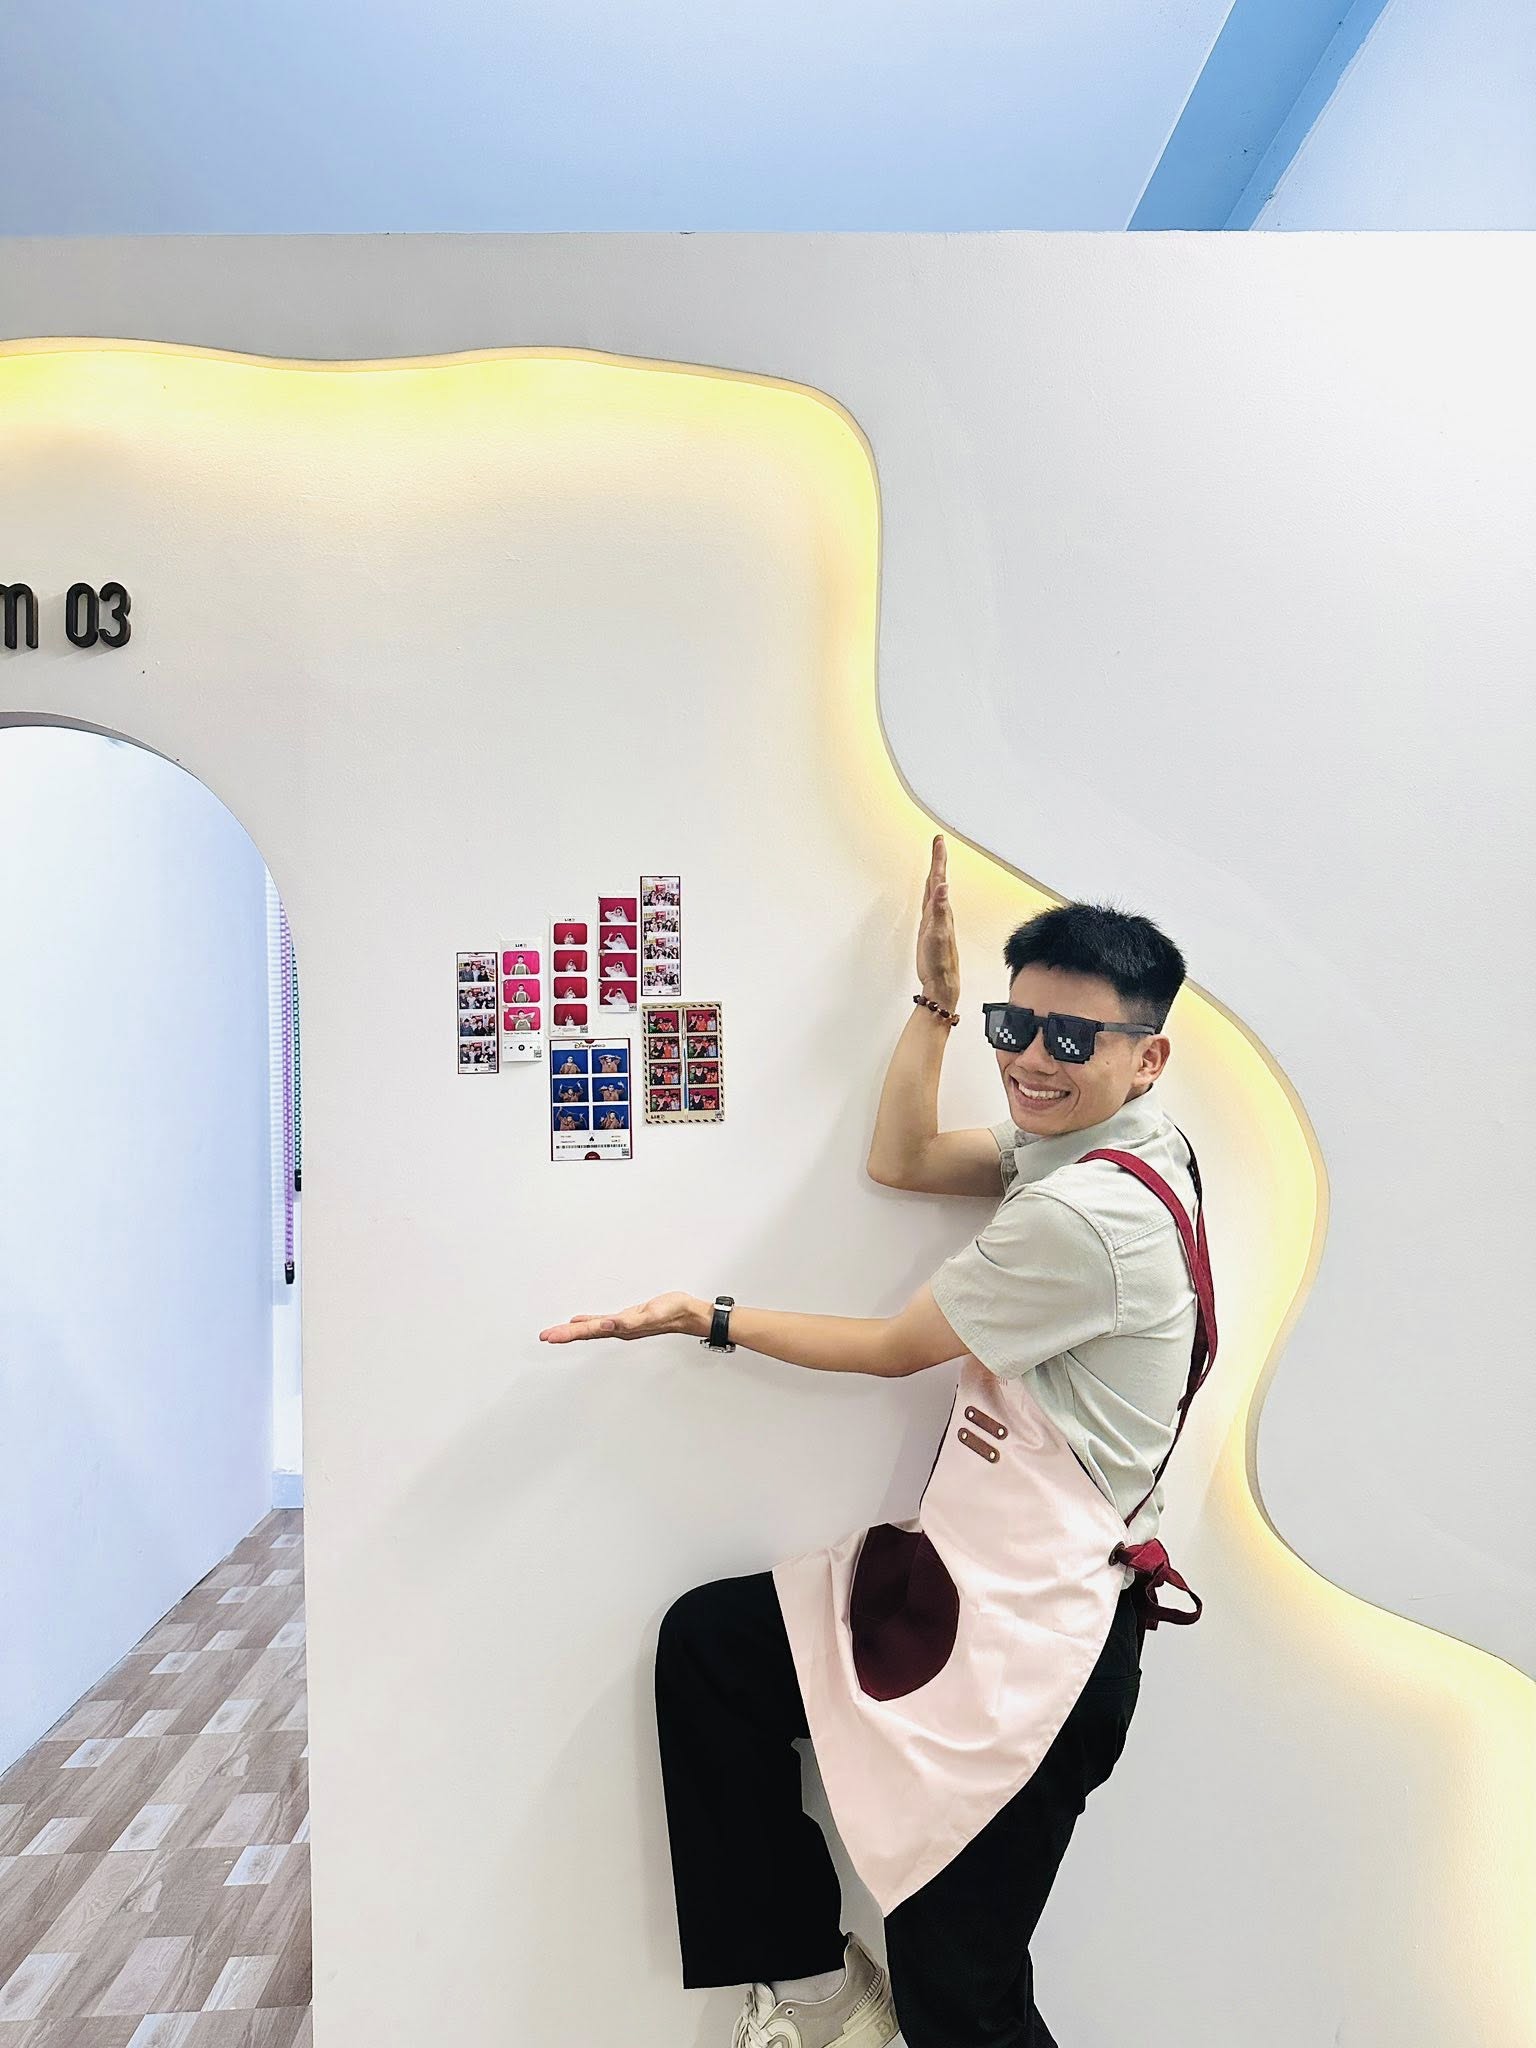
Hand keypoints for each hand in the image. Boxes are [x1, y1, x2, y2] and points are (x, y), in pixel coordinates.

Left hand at [539, 1291, 709, 1344]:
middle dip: (564, 1335)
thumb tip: (606, 1325)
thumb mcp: (650, 1314)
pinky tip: (581, 1321)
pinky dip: (588, 1322)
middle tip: (544, 1336)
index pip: (588, 1332)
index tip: (550, 1337)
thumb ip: (628, 1322)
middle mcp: (618, 1329)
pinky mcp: (627, 1318)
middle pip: (585, 1333)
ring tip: (555, 1333)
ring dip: (572, 1331)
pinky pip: (601, 1322)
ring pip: (591, 1329)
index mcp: (620, 1329)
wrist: (687, 1313)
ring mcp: (621, 1325)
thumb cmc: (672, 1312)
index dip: (568, 1334)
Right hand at [916, 833, 959, 1007]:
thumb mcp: (937, 933)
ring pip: (935, 889)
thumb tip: (943, 886)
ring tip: (935, 859)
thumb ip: (940, 909)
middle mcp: (941, 911)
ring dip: (935, 873)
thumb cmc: (940, 961)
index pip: (940, 878)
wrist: (941, 981)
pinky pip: (930, 903)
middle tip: (938, 842)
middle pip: (938, 879)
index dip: (939, 859)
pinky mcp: (930, 927)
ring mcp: (936, 919)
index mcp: (942, 909)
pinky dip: (929, 892)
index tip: (939, 841)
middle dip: (938, 859)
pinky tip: (930, 890)